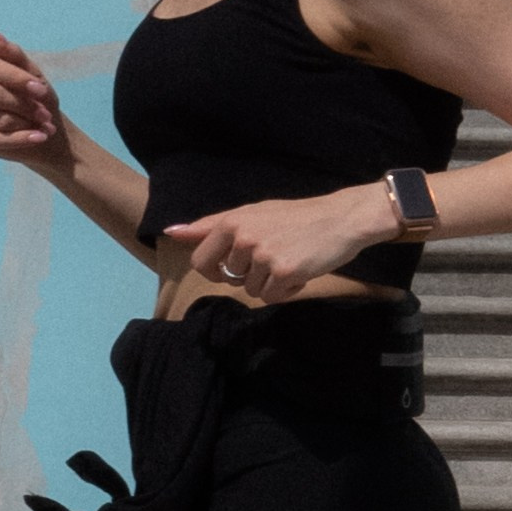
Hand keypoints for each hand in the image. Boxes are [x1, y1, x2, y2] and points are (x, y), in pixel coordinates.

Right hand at [0, 32, 71, 174]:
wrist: (46, 132)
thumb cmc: (38, 99)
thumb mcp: (33, 76)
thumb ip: (14, 56)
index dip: (14, 77)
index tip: (41, 89)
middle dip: (23, 105)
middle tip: (46, 114)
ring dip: (24, 124)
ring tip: (45, 127)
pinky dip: (16, 140)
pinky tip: (37, 138)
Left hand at [161, 183, 395, 303]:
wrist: (339, 219)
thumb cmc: (296, 217)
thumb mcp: (251, 212)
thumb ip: (211, 225)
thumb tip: (172, 232)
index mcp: (232, 222)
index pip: (201, 261)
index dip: (216, 271)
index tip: (232, 268)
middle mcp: (243, 238)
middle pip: (230, 279)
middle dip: (248, 275)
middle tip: (272, 258)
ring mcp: (263, 256)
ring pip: (251, 290)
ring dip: (269, 283)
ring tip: (289, 260)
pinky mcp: (283, 272)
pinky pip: (271, 297)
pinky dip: (285, 291)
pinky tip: (299, 272)